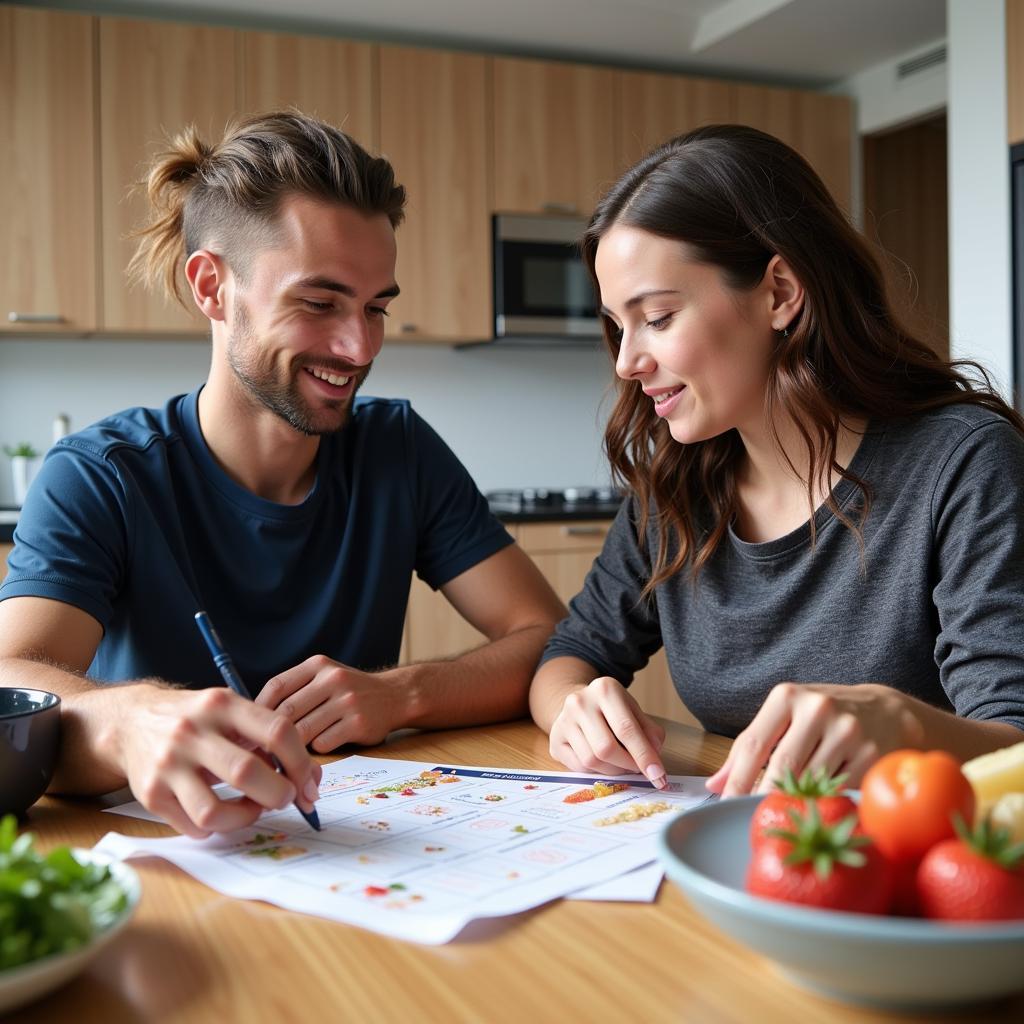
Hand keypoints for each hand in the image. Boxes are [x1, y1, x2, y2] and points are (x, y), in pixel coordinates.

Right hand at [115, 685, 320, 838]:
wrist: (132, 721)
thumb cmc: (197, 719)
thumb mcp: (230, 710)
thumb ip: (268, 736)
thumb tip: (310, 778)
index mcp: (222, 704)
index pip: (277, 731)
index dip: (301, 763)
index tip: (308, 783)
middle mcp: (192, 731)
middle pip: (247, 773)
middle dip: (278, 794)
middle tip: (285, 799)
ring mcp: (168, 764)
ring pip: (214, 811)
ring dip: (245, 818)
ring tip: (253, 809)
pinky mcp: (150, 793)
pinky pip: (193, 826)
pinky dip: (217, 828)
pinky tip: (222, 813)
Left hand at [257, 655, 401, 751]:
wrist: (395, 695)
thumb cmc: (350, 691)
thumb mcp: (325, 676)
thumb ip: (297, 689)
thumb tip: (255, 716)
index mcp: (319, 665)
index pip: (277, 686)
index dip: (258, 709)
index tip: (249, 727)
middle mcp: (333, 679)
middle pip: (287, 712)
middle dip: (272, 733)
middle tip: (263, 748)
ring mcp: (347, 701)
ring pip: (303, 731)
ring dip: (294, 745)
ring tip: (290, 750)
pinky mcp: (358, 723)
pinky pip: (323, 743)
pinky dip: (317, 748)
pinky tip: (323, 743)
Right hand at [548, 676, 667, 787]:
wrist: (580, 704)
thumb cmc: (612, 710)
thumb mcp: (634, 711)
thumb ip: (650, 733)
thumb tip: (654, 760)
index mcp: (605, 689)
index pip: (626, 729)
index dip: (644, 756)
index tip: (658, 775)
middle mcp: (580, 702)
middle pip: (606, 748)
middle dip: (627, 765)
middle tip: (638, 770)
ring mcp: (564, 720)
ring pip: (591, 761)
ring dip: (613, 771)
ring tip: (622, 764)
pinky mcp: (555, 739)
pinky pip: (579, 767)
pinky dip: (597, 772)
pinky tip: (604, 762)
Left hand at [705, 682, 924, 796]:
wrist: (887, 710)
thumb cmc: (822, 717)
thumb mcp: (784, 717)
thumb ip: (749, 746)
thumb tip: (715, 784)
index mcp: (787, 697)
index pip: (754, 744)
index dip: (737, 779)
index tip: (724, 804)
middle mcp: (817, 708)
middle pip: (781, 767)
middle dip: (763, 796)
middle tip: (751, 819)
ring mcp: (847, 731)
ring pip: (810, 782)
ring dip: (795, 802)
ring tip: (785, 815)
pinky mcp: (871, 754)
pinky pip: (838, 791)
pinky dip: (824, 802)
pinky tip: (818, 808)